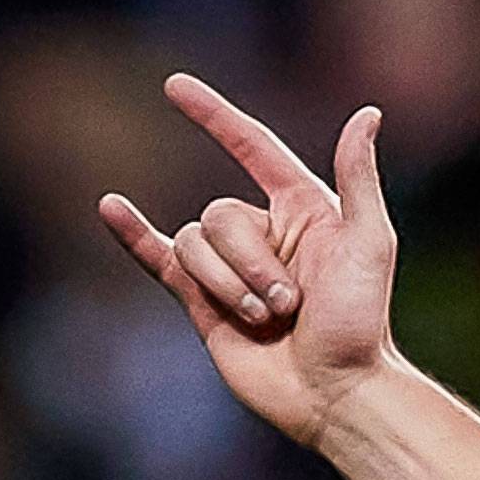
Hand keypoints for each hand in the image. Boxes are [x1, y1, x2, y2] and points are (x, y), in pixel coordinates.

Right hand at [97, 78, 397, 449]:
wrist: (334, 393)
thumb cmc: (362, 323)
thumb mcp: (369, 243)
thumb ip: (358, 178)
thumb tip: (367, 114)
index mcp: (303, 209)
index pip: (250, 147)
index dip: (213, 116)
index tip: (174, 86)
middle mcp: (264, 232)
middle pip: (221, 215)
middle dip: (250, 263)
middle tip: (291, 305)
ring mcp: (230, 267)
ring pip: (194, 244)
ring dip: (229, 286)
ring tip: (270, 322)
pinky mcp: (202, 301)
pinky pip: (160, 257)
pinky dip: (132, 235)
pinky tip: (110, 208)